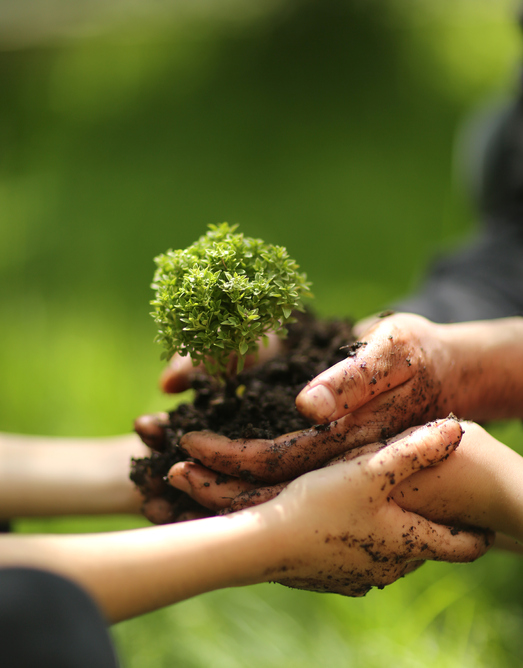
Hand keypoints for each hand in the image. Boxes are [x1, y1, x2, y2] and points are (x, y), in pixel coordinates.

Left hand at [166, 314, 522, 490]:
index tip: (180, 445)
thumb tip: (310, 408)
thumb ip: (354, 379)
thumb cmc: (418, 354)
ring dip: (201, 475)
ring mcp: (317, 453)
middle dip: (198, 475)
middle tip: (142, 463)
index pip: (274, 462)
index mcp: (341, 443)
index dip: (226, 457)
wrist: (441, 368)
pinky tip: (185, 456)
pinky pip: (262, 459)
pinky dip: (220, 461)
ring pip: (253, 478)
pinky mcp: (314, 441)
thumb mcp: (394, 352)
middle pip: (254, 482)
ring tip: (148, 471)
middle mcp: (324, 458)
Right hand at [255, 418, 491, 595]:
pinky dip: (361, 540)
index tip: (487, 523)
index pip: (463, 546)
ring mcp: (359, 576)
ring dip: (393, 532)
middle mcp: (389, 567)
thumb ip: (414, 449)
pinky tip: (343, 521)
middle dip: (429, 525)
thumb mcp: (370, 470)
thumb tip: (455, 429)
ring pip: (390, 554)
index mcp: (408, 541)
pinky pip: (358, 558)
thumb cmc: (321, 505)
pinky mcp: (332, 578)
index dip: (479, 533)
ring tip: (386, 507)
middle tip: (432, 502)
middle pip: (424, 548)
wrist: (265, 544)